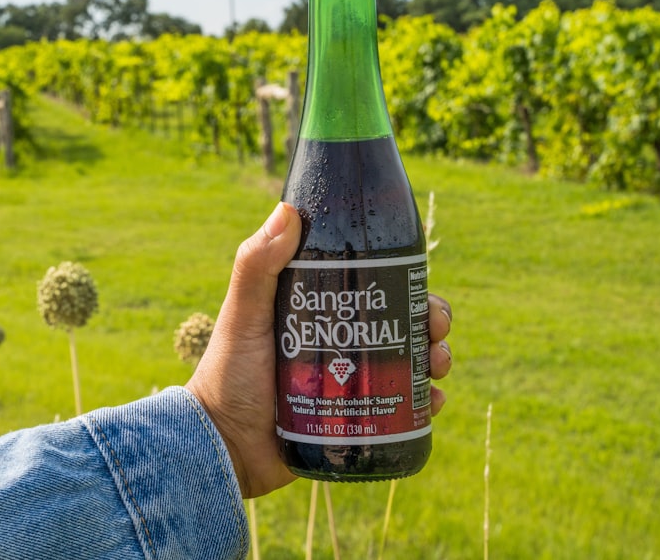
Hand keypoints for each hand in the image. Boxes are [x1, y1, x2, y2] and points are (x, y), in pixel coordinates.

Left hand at [186, 202, 453, 498]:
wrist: (223, 448)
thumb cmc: (226, 376)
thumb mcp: (243, 317)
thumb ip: (255, 266)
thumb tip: (288, 210)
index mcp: (317, 308)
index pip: (370, 284)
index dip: (403, 280)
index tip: (422, 281)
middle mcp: (337, 339)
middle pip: (399, 321)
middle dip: (428, 321)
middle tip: (435, 332)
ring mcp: (349, 379)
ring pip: (407, 361)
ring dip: (433, 358)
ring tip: (437, 366)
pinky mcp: (355, 418)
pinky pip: (401, 407)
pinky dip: (423, 401)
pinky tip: (433, 401)